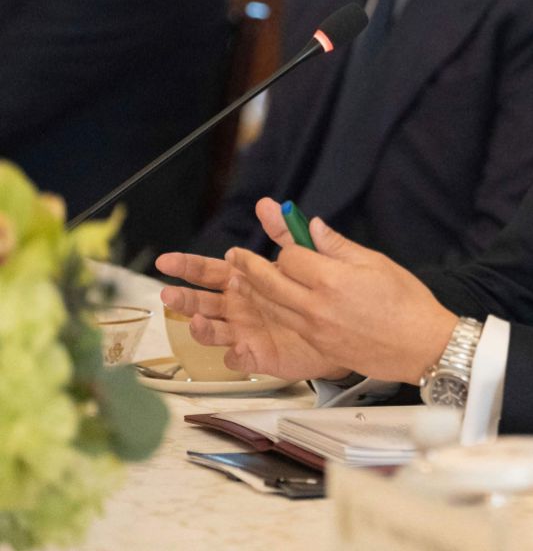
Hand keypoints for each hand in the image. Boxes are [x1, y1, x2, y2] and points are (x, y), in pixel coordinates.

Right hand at [154, 245, 344, 382]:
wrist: (335, 322)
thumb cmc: (309, 288)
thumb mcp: (298, 255)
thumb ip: (281, 232)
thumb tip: (267, 204)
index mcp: (241, 281)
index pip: (208, 271)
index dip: (187, 266)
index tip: (167, 261)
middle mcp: (236, 306)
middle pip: (201, 302)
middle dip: (183, 298)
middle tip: (168, 294)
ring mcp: (242, 332)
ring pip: (212, 331)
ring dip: (201, 328)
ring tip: (197, 320)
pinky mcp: (256, 355)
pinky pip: (237, 359)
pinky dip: (232, 356)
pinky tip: (235, 348)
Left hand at [225, 209, 457, 383]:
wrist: (420, 345)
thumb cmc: (405, 302)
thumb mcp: (374, 262)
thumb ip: (337, 245)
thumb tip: (312, 225)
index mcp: (331, 279)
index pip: (290, 257)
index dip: (287, 246)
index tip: (289, 242)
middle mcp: (316, 306)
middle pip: (269, 283)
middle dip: (248, 267)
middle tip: (235, 256)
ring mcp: (314, 330)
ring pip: (271, 307)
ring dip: (252, 291)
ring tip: (238, 279)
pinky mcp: (317, 347)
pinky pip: (287, 325)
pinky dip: (273, 311)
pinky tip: (271, 304)